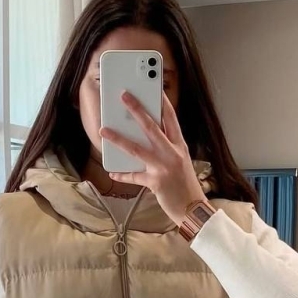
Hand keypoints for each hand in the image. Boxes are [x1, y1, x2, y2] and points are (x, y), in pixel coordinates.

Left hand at [99, 91, 208, 226]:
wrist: (193, 209)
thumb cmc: (185, 184)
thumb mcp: (181, 161)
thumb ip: (167, 148)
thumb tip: (144, 136)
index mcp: (180, 145)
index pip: (171, 118)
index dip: (161, 101)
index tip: (153, 87)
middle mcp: (172, 153)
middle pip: (152, 126)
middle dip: (136, 109)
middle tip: (124, 96)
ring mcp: (163, 167)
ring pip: (137, 148)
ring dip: (119, 138)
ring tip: (104, 130)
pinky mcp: (155, 182)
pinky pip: (134, 176)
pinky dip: (123, 175)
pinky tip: (113, 173)